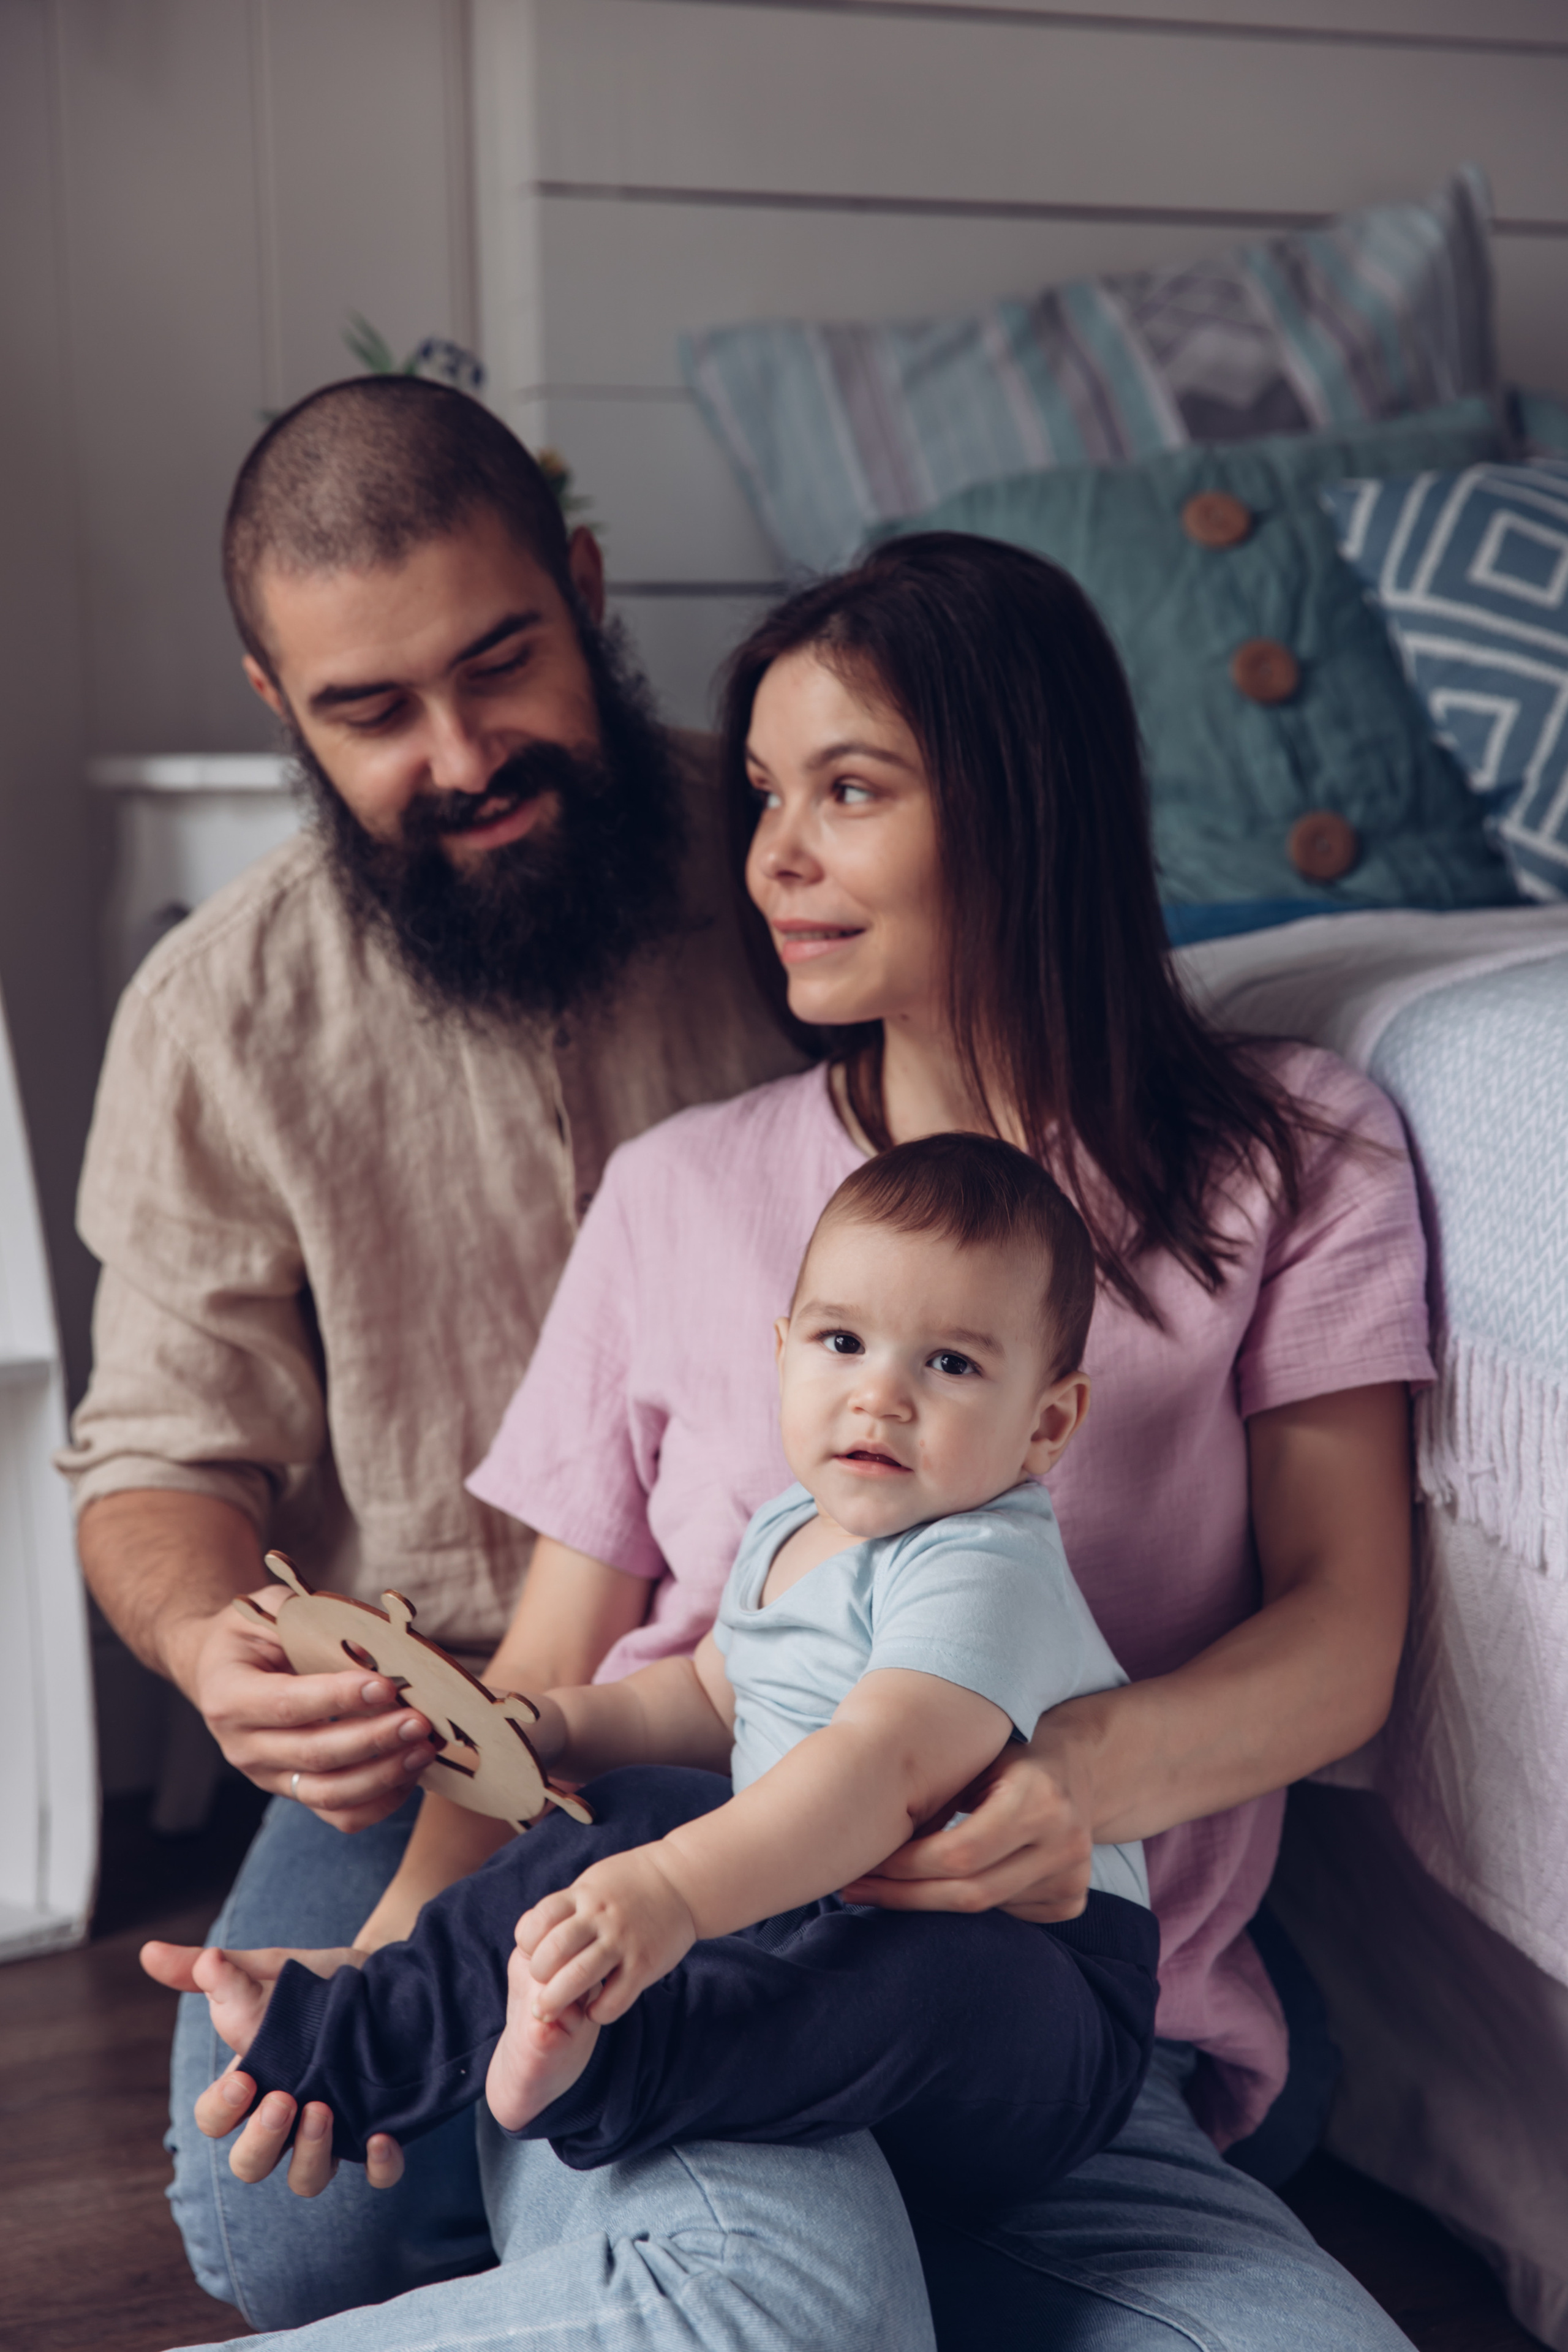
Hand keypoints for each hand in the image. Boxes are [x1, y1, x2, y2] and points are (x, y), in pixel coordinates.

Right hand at [142, 1942, 404, 2193]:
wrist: (379, 1974)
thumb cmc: (310, 1982)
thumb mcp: (265, 1971)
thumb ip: (214, 1972)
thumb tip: (151, 1952)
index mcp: (251, 2086)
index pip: (214, 2121)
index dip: (221, 2110)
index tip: (244, 2078)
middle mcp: (285, 2121)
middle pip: (250, 2165)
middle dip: (260, 2141)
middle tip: (284, 2100)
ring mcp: (331, 2133)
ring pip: (306, 2179)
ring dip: (309, 2156)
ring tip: (323, 2110)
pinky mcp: (378, 2131)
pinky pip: (378, 2176)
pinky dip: (379, 2167)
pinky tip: (382, 2138)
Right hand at [180, 1588, 436, 1830]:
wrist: (220, 1671)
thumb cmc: (250, 1635)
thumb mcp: (269, 1610)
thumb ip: (311, 1622)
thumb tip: (370, 1651)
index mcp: (230, 1697)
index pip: (288, 1704)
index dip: (338, 1698)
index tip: (385, 1686)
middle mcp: (244, 1747)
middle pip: (314, 1754)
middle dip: (374, 1739)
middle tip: (419, 1720)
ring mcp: (268, 1777)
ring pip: (330, 1793)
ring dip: (383, 1774)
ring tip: (424, 1747)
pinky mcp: (294, 1792)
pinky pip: (340, 1815)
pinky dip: (380, 1800)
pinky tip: (410, 1771)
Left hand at [518, 1847, 697, 2023]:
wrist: (682, 1882)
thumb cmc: (631, 1883)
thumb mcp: (593, 1883)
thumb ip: (567, 1907)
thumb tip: (530, 1933)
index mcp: (584, 1895)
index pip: (539, 1921)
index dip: (526, 1942)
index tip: (530, 1954)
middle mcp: (600, 1917)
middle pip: (552, 1953)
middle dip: (537, 1977)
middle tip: (539, 1987)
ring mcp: (623, 1941)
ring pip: (578, 1977)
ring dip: (556, 2000)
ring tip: (549, 2011)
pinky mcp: (644, 1965)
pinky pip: (613, 2000)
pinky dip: (597, 2012)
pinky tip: (594, 2009)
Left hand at [840, 1724, 1094, 1921]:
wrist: (1076, 1768)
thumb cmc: (1007, 1756)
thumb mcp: (975, 1758)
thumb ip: (938, 1796)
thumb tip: (874, 1836)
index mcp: (1040, 1799)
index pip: (960, 1854)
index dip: (908, 1866)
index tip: (867, 1865)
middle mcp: (1066, 1842)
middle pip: (971, 1893)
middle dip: (907, 1895)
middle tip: (859, 1889)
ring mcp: (1074, 1876)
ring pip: (985, 1909)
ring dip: (932, 1901)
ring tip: (888, 1886)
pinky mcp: (1072, 1899)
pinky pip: (1006, 1916)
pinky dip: (970, 1904)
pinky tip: (943, 1887)